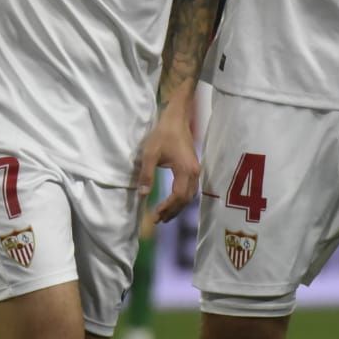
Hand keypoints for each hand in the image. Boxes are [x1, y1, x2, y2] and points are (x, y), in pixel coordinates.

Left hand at [134, 106, 200, 233]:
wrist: (177, 118)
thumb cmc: (163, 134)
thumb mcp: (150, 154)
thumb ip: (147, 175)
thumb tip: (143, 195)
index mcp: (185, 170)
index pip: (178, 196)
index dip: (167, 208)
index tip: (154, 215)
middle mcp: (193, 173)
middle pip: (185, 199)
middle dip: (172, 211)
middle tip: (158, 220)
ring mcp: (195, 170)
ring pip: (189, 195)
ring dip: (177, 207)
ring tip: (164, 215)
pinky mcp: (193, 167)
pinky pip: (190, 189)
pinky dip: (181, 199)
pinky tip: (172, 201)